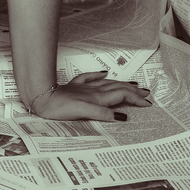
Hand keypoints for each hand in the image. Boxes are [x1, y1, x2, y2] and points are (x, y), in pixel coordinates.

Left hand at [31, 71, 151, 120]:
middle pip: (117, 88)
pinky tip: (103, 72)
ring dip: (121, 83)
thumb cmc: (60, 107)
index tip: (148, 103)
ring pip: (107, 83)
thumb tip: (123, 116)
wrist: (41, 99)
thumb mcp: (83, 112)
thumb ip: (103, 113)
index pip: (122, 96)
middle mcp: (93, 90)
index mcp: (98, 97)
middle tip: (147, 93)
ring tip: (132, 84)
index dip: (136, 99)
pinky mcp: (74, 86)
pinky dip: (99, 75)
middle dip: (133, 90)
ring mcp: (84, 87)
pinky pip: (89, 78)